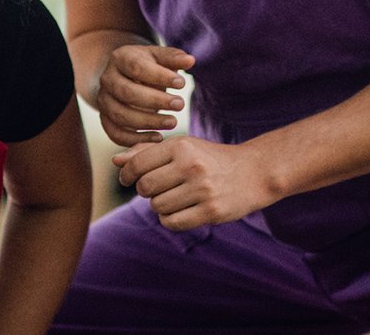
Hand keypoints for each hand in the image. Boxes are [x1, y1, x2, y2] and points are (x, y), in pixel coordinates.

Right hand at [91, 44, 194, 146]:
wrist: (128, 77)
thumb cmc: (148, 66)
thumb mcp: (160, 58)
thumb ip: (174, 58)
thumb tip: (190, 60)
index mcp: (120, 58)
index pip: (137, 67)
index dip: (159, 76)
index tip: (182, 83)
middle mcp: (107, 78)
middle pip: (127, 92)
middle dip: (155, 101)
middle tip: (180, 104)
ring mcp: (103, 100)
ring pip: (120, 115)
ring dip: (148, 122)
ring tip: (172, 122)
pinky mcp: (104, 118)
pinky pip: (115, 133)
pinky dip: (135, 139)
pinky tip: (158, 137)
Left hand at [112, 136, 277, 230]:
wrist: (253, 172)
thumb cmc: (209, 158)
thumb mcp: (182, 148)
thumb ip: (147, 152)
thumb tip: (116, 161)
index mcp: (181, 146)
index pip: (137, 164)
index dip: (127, 175)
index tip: (128, 179)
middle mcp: (191, 166)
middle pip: (145, 188)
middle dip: (145, 191)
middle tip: (157, 188)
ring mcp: (202, 190)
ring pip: (158, 207)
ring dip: (160, 206)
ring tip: (174, 198)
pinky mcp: (211, 211)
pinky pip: (172, 222)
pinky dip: (170, 219)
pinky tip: (180, 210)